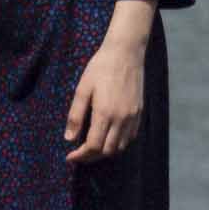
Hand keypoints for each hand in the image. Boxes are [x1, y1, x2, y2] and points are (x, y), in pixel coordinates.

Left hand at [66, 32, 152, 159]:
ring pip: (120, 147)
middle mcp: (121, 119)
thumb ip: (75, 116)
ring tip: (92, 147)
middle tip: (79, 154)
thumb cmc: (100, 68)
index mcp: (105, 114)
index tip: (70, 156)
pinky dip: (119, 143)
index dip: (80, 156)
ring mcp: (133, 117)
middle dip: (91, 157)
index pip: (93, 146)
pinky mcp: (139, 112)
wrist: (126, 53)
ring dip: (105, 152)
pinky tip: (109, 137)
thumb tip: (69, 138)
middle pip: (107, 151)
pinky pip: (130, 137)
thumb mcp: (82, 89)